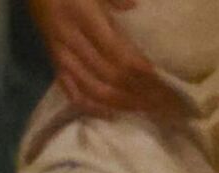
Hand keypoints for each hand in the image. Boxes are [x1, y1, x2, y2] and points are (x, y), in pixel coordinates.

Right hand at [26, 0, 175, 118]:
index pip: (119, 54)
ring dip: (122, 104)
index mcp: (83, 16)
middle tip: (164, 104)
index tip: (164, 84)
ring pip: (94, 90)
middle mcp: (71, 41)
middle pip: (111, 77)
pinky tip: (112, 115)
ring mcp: (61, 56)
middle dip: (139, 93)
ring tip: (145, 110)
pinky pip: (73, 93)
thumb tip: (134, 8)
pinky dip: (93, 108)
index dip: (142, 73)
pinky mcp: (54, 65)